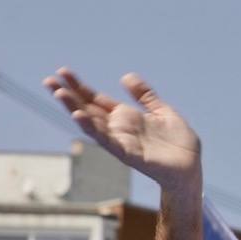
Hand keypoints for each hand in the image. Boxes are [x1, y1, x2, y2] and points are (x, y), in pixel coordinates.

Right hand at [44, 68, 201, 197]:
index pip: (96, 99)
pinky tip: (79, 117)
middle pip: (88, 109)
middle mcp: (119, 128)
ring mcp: (122, 141)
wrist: (191, 168)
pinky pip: (107, 141)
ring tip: (59, 94)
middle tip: (48, 80)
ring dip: (75, 109)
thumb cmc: (179, 143)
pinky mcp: (129, 154)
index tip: (63, 71)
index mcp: (126, 117)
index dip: (80, 86)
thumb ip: (146, 96)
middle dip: (68, 96)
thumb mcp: (163, 112)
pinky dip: (93, 129)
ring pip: (92, 124)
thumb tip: (126, 77)